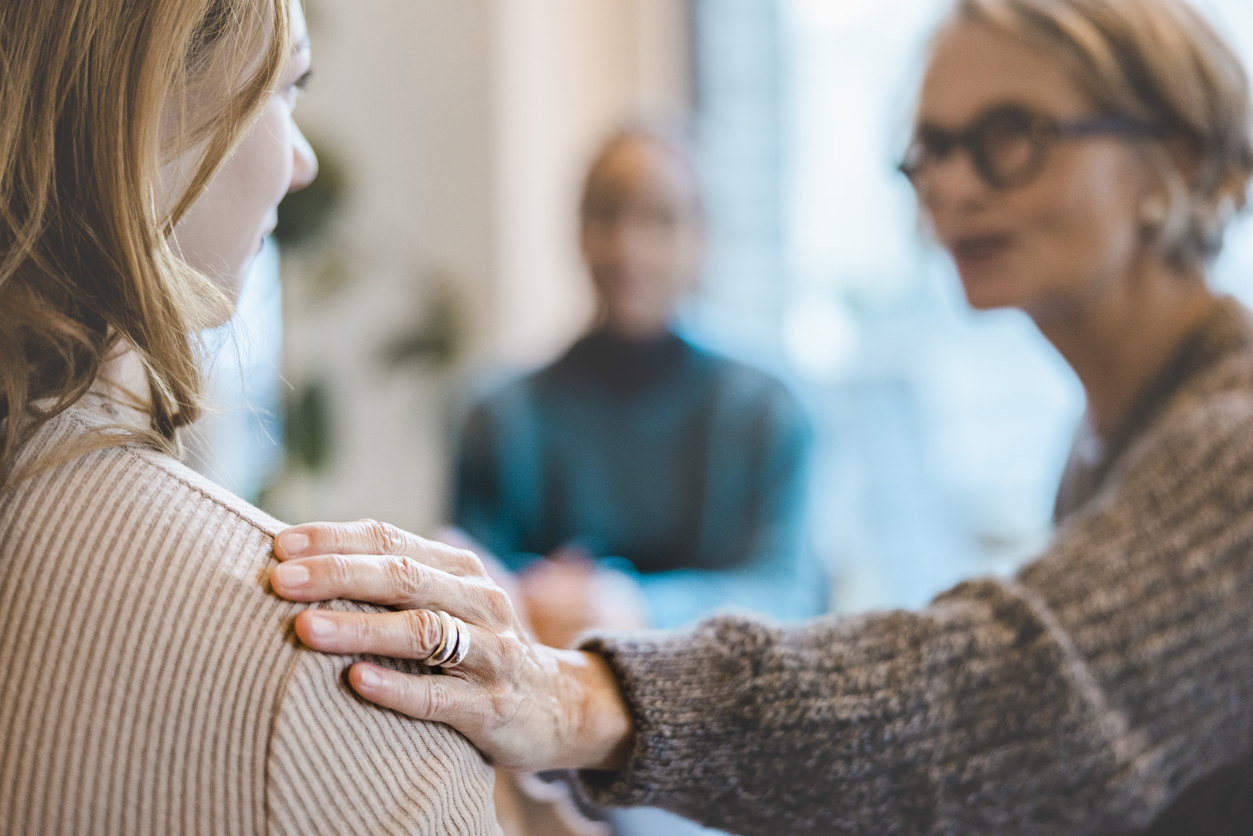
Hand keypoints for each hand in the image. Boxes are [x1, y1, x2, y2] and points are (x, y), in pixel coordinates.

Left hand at [268, 520, 633, 772]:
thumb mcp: (450, 600)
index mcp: (460, 569)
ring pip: (422, 632)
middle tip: (280, 581)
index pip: (392, 539)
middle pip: (404, 577)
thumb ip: (398, 576)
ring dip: (360, 629)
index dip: (336, 538)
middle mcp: (479, 601)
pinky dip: (397, 687)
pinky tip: (356, 682)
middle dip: (338, 576)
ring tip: (305, 630)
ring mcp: (489, 652)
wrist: (556, 704)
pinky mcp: (491, 705)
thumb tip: (315, 547)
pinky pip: (439, 694)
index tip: (279, 545)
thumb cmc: (479, 646)